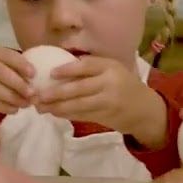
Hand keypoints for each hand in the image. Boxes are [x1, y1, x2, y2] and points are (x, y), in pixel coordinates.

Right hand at [0, 44, 33, 116]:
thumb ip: (8, 65)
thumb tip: (34, 79)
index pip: (6, 55)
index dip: (21, 64)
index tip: (34, 74)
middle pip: (1, 73)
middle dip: (19, 84)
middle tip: (33, 94)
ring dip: (13, 99)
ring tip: (26, 104)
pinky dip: (4, 107)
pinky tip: (14, 109)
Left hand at [37, 56, 166, 145]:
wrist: (145, 110)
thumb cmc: (124, 85)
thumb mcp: (113, 70)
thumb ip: (92, 68)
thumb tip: (58, 66)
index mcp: (110, 67)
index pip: (86, 66)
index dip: (67, 69)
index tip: (50, 74)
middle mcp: (110, 83)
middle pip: (78, 88)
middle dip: (56, 93)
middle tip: (38, 96)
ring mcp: (108, 102)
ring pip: (78, 105)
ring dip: (57, 107)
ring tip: (41, 108)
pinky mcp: (105, 117)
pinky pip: (81, 115)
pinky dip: (66, 114)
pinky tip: (54, 113)